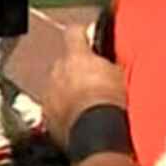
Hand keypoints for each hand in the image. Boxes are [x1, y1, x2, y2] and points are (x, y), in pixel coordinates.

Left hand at [43, 23, 124, 147]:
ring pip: (57, 84)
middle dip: (75, 68)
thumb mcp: (118, 75)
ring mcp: (50, 93)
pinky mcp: (47, 114)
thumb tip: (108, 57)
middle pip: (64, 62)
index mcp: (76, 57)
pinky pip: (53, 106)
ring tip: (86, 101)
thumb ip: (108, 61)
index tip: (88, 36)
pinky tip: (78, 116)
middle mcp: (58, 71)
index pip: (74, 32)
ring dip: (67, 89)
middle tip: (91, 78)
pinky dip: (62, 109)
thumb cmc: (109, 102)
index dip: (82, 34)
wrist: (96, 133)